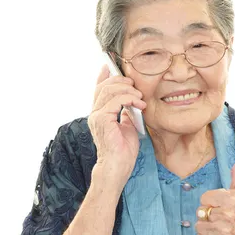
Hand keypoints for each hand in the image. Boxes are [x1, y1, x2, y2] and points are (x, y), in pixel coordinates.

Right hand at [87, 64, 146, 182]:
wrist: (118, 167)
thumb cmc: (123, 151)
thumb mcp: (127, 126)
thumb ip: (125, 113)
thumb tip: (130, 103)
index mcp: (100, 114)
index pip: (98, 90)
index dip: (102, 77)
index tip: (110, 67)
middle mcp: (95, 113)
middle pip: (104, 86)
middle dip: (121, 81)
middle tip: (135, 85)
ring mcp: (96, 116)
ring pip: (109, 91)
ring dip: (128, 90)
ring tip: (139, 97)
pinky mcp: (102, 120)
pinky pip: (115, 101)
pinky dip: (129, 99)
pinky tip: (139, 104)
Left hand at [194, 160, 234, 234]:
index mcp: (230, 201)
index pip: (205, 198)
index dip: (211, 202)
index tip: (220, 206)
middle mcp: (225, 217)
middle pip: (201, 213)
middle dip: (210, 215)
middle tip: (222, 219)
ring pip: (199, 227)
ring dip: (207, 229)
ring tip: (220, 229)